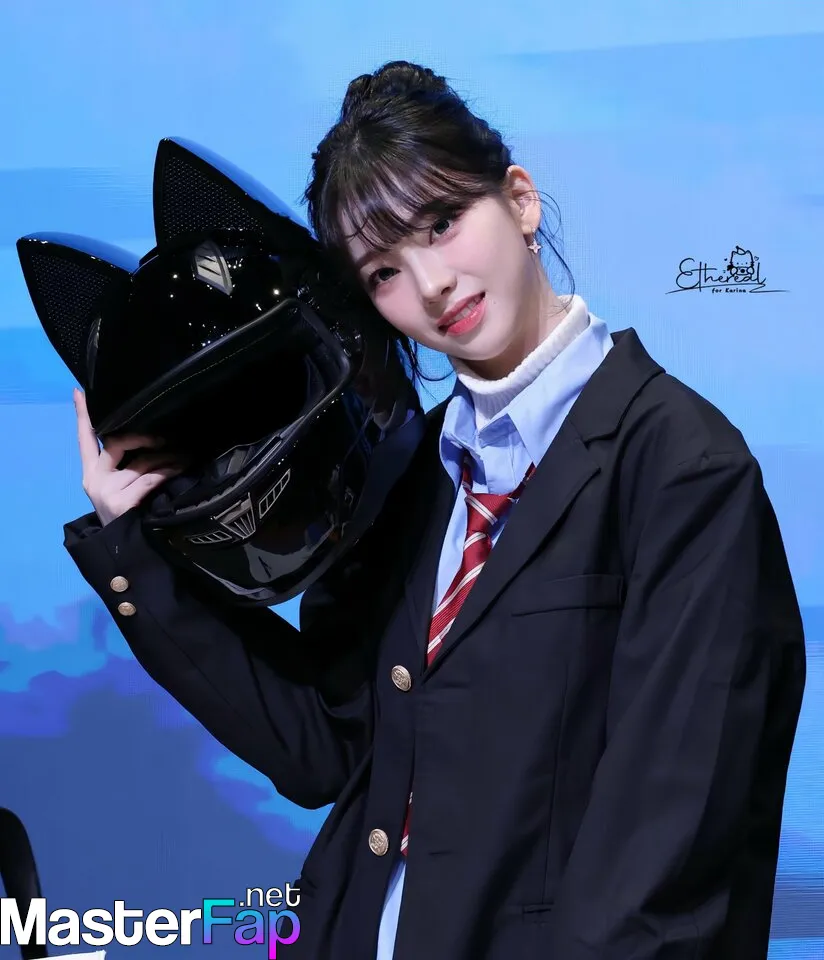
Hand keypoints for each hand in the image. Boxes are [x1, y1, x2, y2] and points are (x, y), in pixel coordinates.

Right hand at [73, 388, 187, 525]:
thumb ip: (125, 467)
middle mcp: (94, 479)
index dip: (82, 415)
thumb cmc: (126, 515)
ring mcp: (106, 491)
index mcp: (90, 473)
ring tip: (184, 456)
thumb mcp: (119, 488)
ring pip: (141, 462)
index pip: (84, 439)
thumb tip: (149, 441)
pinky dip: (169, 471)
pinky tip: (180, 468)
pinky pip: (151, 478)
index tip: (80, 392)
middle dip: (144, 438)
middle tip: (165, 439)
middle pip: (117, 444)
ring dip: (167, 457)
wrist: (123, 550)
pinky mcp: (121, 502)